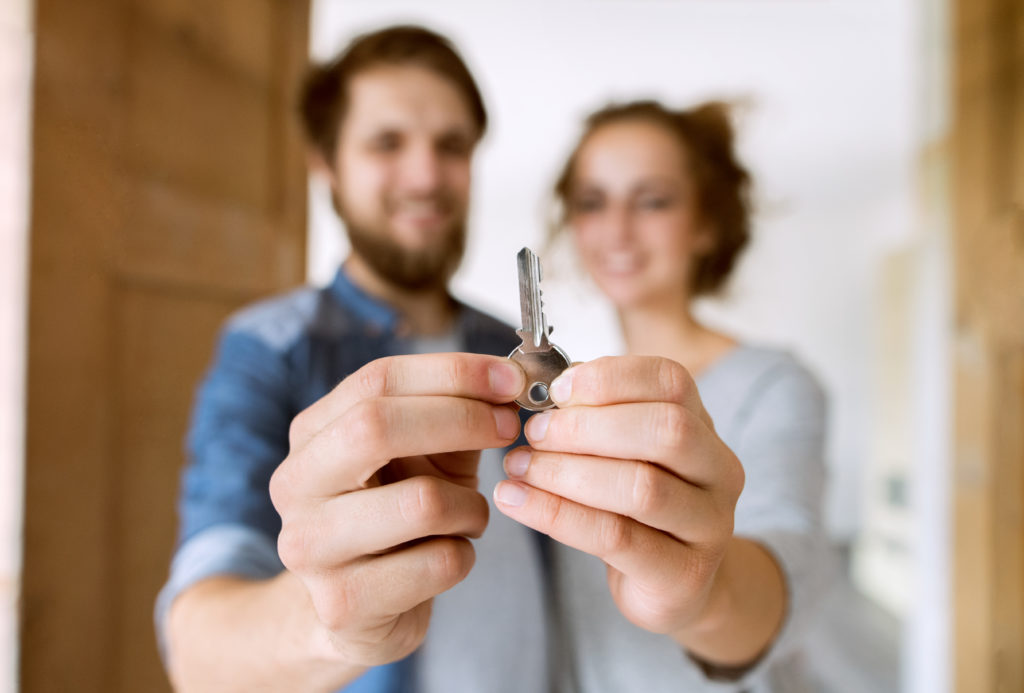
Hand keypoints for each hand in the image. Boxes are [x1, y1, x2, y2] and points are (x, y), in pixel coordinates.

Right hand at [269, 353, 523, 667]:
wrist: (361, 612)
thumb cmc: (399, 519)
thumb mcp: (425, 457)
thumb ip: (456, 415)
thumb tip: (509, 380)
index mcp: (311, 434)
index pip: (377, 380)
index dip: (452, 373)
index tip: (510, 379)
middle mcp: (295, 485)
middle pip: (374, 426)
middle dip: (460, 419)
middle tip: (508, 427)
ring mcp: (311, 547)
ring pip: (421, 502)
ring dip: (471, 504)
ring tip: (470, 514)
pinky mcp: (343, 604)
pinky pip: (438, 563)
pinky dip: (464, 554)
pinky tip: (450, 556)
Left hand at [493, 356, 744, 638]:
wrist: (673, 585)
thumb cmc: (636, 508)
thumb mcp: (623, 454)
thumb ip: (597, 417)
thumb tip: (554, 388)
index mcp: (704, 426)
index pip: (670, 382)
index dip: (609, 378)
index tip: (556, 390)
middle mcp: (719, 471)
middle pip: (666, 430)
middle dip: (586, 427)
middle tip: (533, 433)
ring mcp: (709, 526)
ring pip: (641, 488)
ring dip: (566, 472)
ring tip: (519, 467)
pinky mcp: (683, 575)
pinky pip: (614, 538)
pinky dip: (556, 515)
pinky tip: (515, 501)